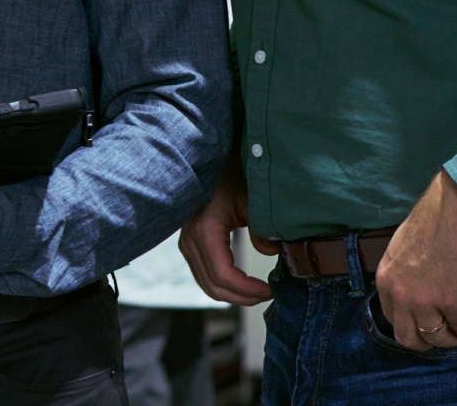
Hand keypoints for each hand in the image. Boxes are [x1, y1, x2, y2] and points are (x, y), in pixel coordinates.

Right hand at [179, 170, 275, 305]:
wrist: (212, 160)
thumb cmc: (233, 175)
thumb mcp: (253, 200)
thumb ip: (263, 230)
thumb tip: (271, 253)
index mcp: (205, 230)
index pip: (223, 275)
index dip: (247, 290)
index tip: (270, 290)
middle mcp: (190, 240)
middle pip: (213, 286)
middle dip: (242, 297)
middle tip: (268, 294)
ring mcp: (186, 242)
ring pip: (207, 284)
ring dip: (233, 294)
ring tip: (259, 291)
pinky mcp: (190, 243)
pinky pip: (204, 274)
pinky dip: (223, 284)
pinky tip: (243, 282)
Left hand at [375, 171, 456, 350]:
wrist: (454, 210)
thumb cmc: (431, 221)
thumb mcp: (400, 248)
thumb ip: (402, 272)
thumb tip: (412, 285)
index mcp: (385, 279)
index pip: (390, 317)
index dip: (406, 324)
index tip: (418, 325)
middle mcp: (401, 294)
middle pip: (406, 337)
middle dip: (422, 343)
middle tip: (436, 339)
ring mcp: (426, 300)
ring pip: (434, 338)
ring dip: (447, 340)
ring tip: (456, 336)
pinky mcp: (453, 301)